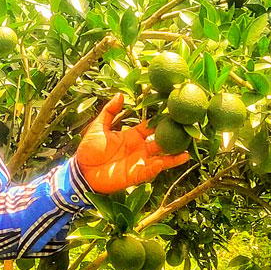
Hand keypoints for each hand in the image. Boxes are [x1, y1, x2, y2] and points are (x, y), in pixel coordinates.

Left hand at [75, 94, 189, 193]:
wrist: (82, 171)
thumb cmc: (89, 149)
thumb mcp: (98, 127)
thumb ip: (109, 111)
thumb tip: (120, 95)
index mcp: (131, 136)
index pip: (150, 126)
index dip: (161, 119)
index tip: (174, 111)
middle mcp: (139, 148)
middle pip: (161, 141)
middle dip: (173, 136)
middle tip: (188, 128)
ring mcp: (139, 161)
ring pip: (161, 157)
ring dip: (174, 154)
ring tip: (188, 150)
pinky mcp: (136, 174)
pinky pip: (151, 169)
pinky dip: (161, 165)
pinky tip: (172, 160)